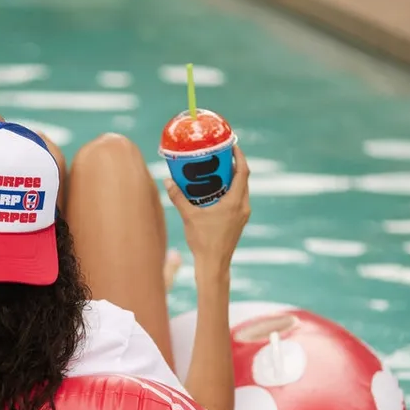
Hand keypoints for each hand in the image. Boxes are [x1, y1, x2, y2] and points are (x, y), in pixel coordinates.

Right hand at [164, 144, 250, 273]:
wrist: (214, 264)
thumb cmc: (203, 241)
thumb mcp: (189, 217)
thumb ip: (178, 198)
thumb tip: (167, 181)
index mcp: (235, 202)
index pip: (243, 172)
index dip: (239, 156)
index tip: (232, 145)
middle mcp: (243, 207)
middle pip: (243, 179)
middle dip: (233, 165)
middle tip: (219, 156)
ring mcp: (243, 215)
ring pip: (241, 190)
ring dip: (232, 179)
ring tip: (216, 171)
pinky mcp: (239, 222)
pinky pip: (238, 200)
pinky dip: (230, 191)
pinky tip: (216, 191)